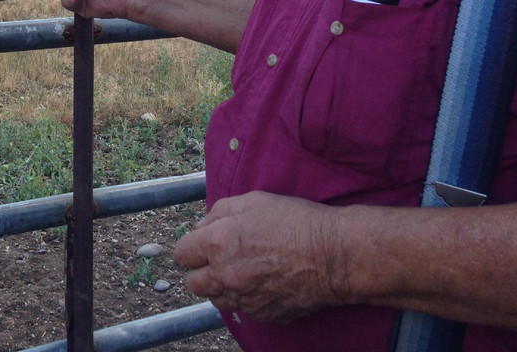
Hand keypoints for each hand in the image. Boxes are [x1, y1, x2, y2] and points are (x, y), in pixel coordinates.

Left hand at [174, 191, 346, 322]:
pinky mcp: (262, 314)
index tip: (204, 243)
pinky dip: (246, 297)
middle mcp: (226, 275)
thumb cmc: (295, 222)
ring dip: (221, 286)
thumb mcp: (252, 201)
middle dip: (202, 269)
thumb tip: (202, 227)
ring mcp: (244, 299)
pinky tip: (262, 281)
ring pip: (215, 300)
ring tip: (242, 270)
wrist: (334, 254)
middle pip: (193, 283)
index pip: (182, 254)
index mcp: (218, 243)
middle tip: (220, 258)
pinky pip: (242, 309)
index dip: (192, 246)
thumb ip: (218, 213)